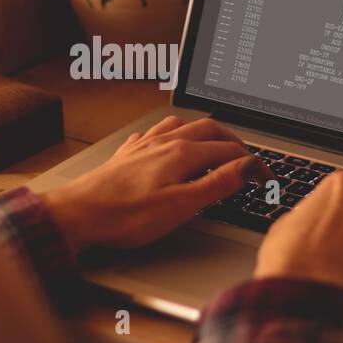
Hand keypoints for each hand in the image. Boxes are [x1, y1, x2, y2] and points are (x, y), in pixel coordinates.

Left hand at [42, 115, 274, 253]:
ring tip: (215, 144)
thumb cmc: (123, 216)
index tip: (267, 178)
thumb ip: (216, 184)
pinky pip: (155, 133)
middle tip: (247, 158)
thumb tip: (247, 168)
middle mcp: (163, 142)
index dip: (254, 163)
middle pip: (208, 129)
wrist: (75, 215)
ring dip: (204, 132)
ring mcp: (143, 146)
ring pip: (182, 126)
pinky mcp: (126, 155)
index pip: (229, 149)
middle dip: (233, 140)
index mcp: (181, 153)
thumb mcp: (180, 206)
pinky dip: (173, 134)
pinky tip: (168, 143)